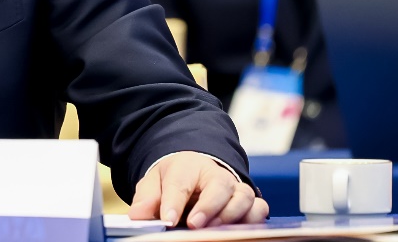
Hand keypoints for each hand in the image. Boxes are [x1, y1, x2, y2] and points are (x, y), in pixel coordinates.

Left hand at [128, 153, 268, 227]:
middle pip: (219, 185)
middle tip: (194, 224)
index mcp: (187, 166)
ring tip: (215, 229)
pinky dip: (253, 219)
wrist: (196, 171)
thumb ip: (147, 199)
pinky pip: (260, 208)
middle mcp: (216, 174)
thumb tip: (137, 216)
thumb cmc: (176, 179)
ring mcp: (235, 187)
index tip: (167, 220)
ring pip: (243, 196)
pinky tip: (240, 230)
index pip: (180, 182)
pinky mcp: (250, 201)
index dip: (174, 202)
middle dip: (208, 207)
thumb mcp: (155, 183)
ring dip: (232, 214)